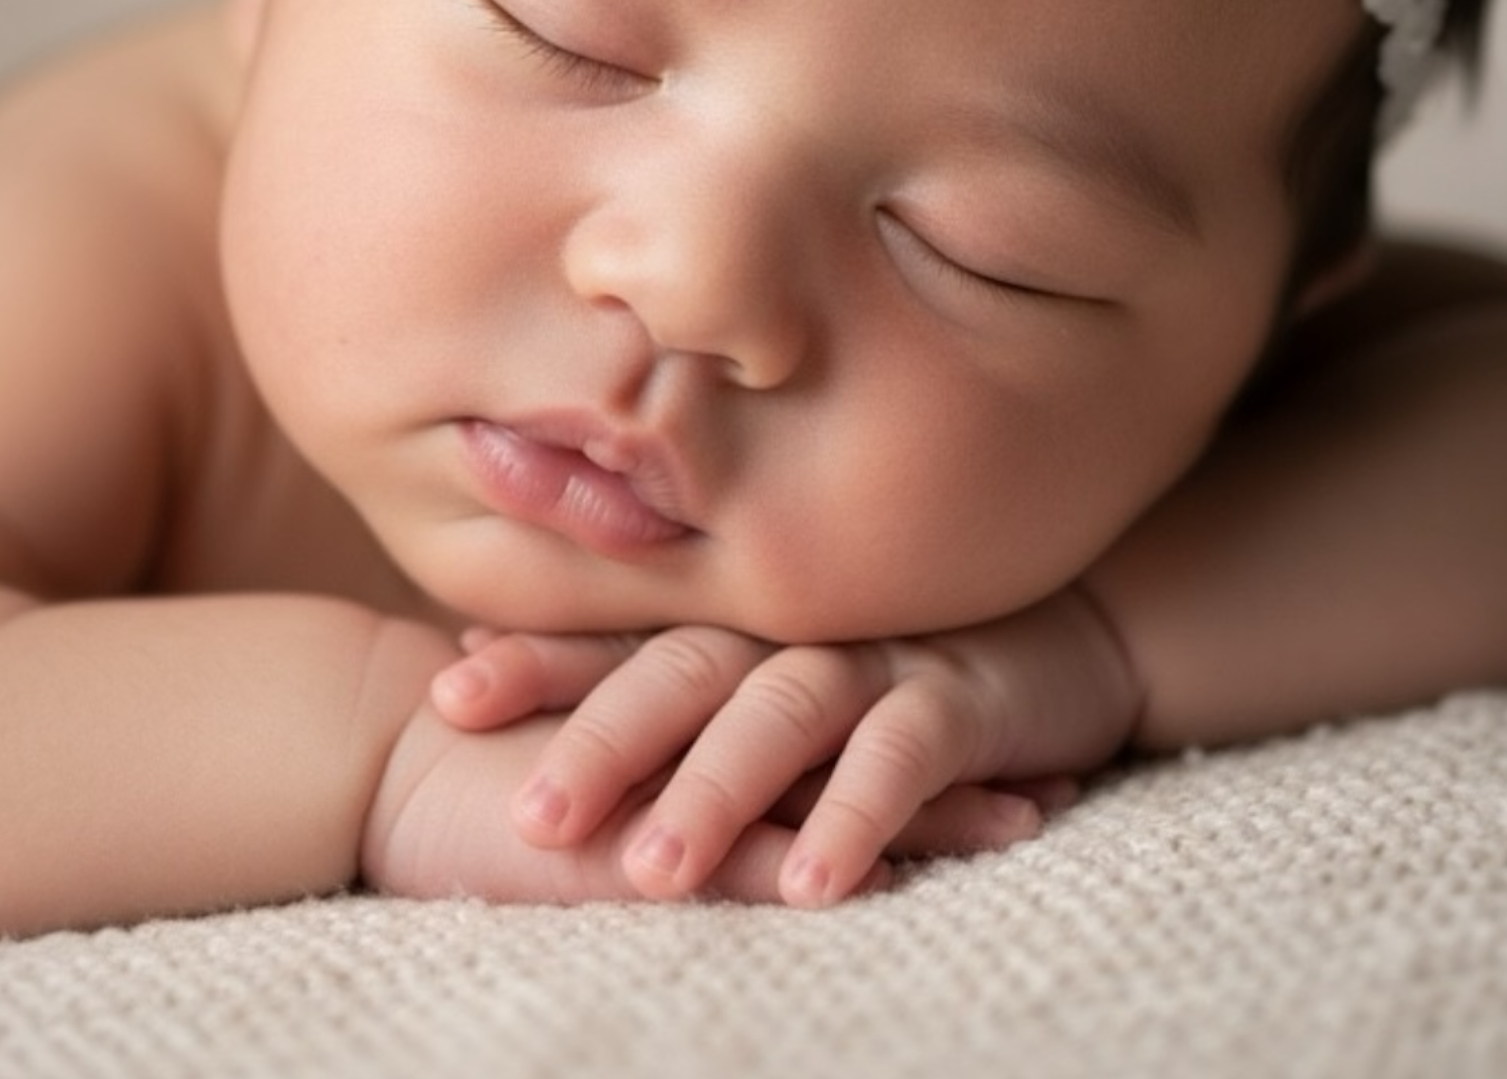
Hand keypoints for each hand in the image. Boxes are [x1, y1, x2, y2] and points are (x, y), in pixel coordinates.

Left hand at [432, 587, 1140, 905]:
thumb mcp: (779, 677)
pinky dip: (858, 811)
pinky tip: (813, 882)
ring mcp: (875, 657)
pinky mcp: (961, 697)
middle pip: (685, 668)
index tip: (449, 690)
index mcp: (738, 625)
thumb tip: (528, 688)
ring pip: (782, 709)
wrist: (1058, 637)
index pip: (624, 635)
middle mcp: (792, 631)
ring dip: (717, 789)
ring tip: (652, 873)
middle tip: (531, 815)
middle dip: (605, 735)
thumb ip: (686, 695)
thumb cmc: (889, 669)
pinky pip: (904, 752)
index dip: (541, 657)